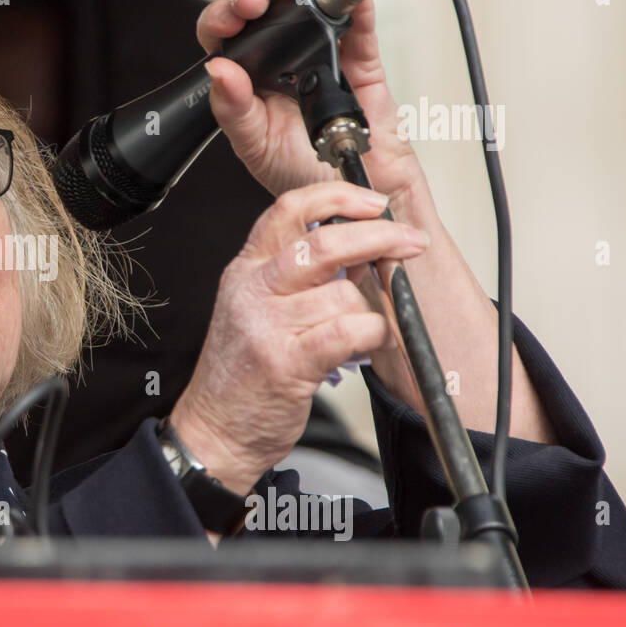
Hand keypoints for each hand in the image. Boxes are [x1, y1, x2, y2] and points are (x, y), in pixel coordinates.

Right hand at [170, 180, 429, 491]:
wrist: (215, 430)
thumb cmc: (243, 374)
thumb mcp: (255, 308)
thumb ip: (296, 275)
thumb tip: (361, 247)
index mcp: (246, 270)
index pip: (289, 209)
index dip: (337, 196)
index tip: (374, 202)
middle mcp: (252, 290)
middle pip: (325, 243)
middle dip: (380, 238)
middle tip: (409, 244)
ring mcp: (267, 325)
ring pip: (346, 294)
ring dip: (371, 311)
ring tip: (361, 331)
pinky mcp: (286, 361)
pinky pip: (350, 330)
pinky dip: (371, 335)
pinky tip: (364, 346)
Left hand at [196, 0, 427, 214]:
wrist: (353, 197)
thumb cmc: (303, 176)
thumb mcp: (255, 146)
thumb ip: (233, 110)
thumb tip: (218, 69)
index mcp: (249, 80)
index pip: (227, 38)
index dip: (222, 20)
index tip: (227, 20)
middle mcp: (282, 63)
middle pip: (265, 13)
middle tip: (254, 4)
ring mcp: (322, 57)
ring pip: (309, 7)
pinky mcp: (360, 63)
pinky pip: (360, 27)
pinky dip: (357, 4)